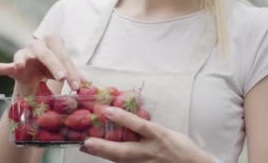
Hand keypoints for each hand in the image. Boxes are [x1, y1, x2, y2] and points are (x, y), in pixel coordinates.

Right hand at [0, 35, 82, 91]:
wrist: (38, 80)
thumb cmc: (54, 72)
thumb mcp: (65, 74)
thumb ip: (74, 76)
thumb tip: (89, 84)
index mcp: (53, 44)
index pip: (63, 55)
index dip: (71, 69)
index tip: (78, 85)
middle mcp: (38, 46)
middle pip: (46, 52)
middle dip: (55, 64)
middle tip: (62, 78)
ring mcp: (23, 55)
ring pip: (23, 55)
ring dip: (23, 61)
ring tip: (19, 66)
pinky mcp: (12, 67)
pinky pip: (0, 67)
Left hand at [81, 107, 214, 162]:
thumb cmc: (181, 148)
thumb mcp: (166, 132)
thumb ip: (148, 129)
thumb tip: (129, 119)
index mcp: (158, 135)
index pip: (139, 126)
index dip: (123, 118)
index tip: (106, 110)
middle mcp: (151, 151)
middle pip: (124, 151)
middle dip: (104, 147)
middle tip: (86, 142)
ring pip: (122, 162)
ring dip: (104, 155)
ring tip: (87, 148)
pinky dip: (114, 161)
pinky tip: (101, 157)